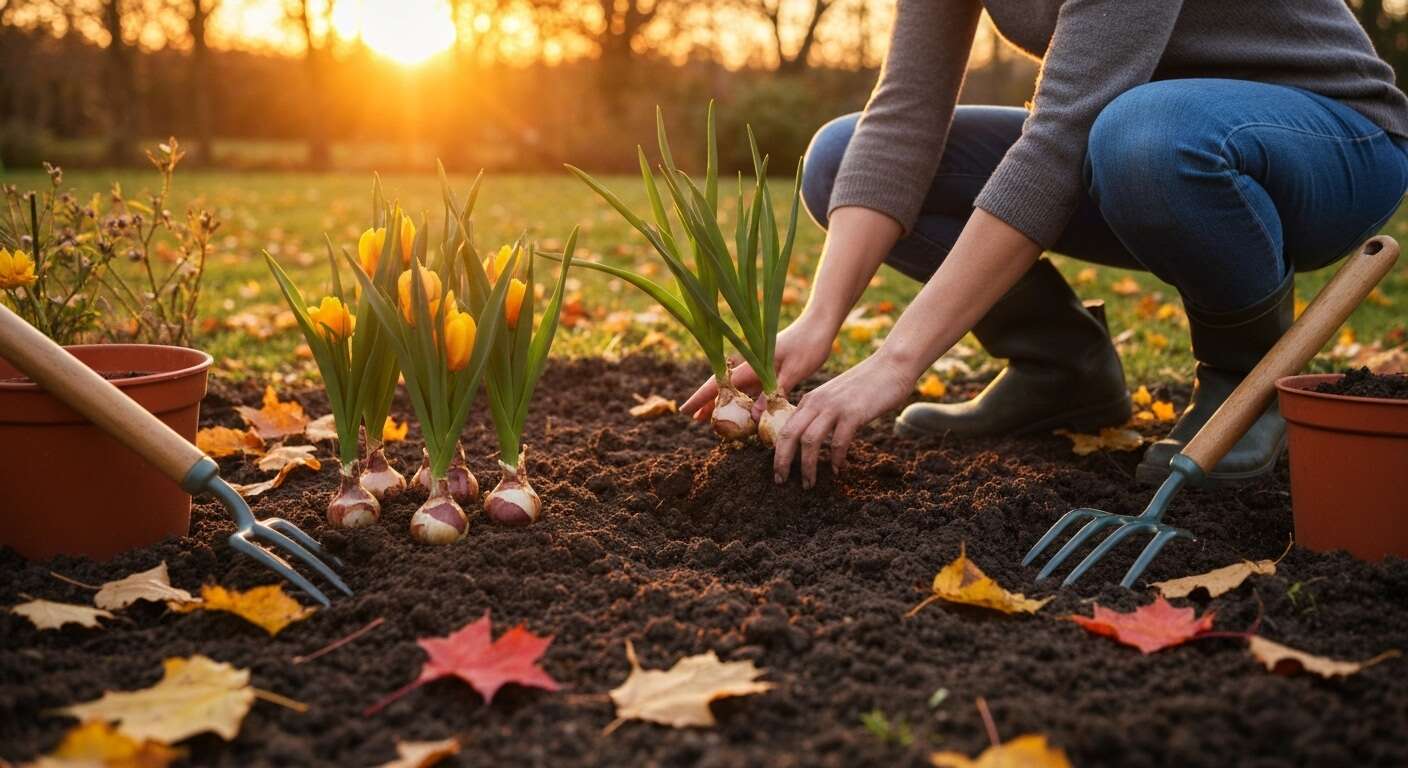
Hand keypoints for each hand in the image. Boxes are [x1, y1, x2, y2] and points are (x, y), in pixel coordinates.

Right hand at [680, 314, 835, 421]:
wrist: (820, 326)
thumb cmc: (809, 345)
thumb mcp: (795, 372)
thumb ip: (774, 393)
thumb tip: (755, 417)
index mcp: (752, 364)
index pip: (720, 383)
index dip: (701, 398)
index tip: (685, 410)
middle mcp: (752, 365)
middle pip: (723, 386)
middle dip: (708, 402)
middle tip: (695, 419)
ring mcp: (760, 367)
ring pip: (737, 389)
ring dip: (726, 403)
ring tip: (714, 419)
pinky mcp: (770, 369)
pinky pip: (752, 389)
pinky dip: (745, 400)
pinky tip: (744, 412)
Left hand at [772, 348, 915, 488]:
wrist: (891, 365)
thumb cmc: (866, 383)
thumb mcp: (835, 395)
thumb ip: (822, 412)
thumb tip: (814, 437)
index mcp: (810, 399)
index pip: (784, 428)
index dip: (777, 452)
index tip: (778, 470)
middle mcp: (817, 402)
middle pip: (789, 435)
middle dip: (782, 462)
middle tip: (781, 481)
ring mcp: (834, 407)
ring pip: (809, 441)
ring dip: (807, 467)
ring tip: (810, 484)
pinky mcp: (853, 413)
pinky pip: (839, 442)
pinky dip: (837, 459)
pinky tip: (839, 470)